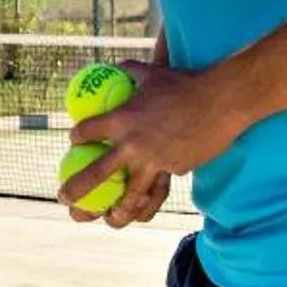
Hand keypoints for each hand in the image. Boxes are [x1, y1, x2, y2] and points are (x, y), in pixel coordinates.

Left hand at [60, 61, 246, 228]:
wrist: (222, 101)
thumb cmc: (185, 83)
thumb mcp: (152, 73)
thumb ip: (131, 71)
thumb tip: (118, 66)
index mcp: (122, 119)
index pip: (88, 132)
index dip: (77, 137)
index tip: (74, 143)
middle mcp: (134, 144)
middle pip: (97, 173)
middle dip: (77, 189)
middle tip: (64, 199)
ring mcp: (155, 161)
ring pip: (131, 195)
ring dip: (117, 212)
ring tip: (107, 220)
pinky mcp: (175, 169)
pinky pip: (160, 189)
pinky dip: (149, 204)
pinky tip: (142, 215)